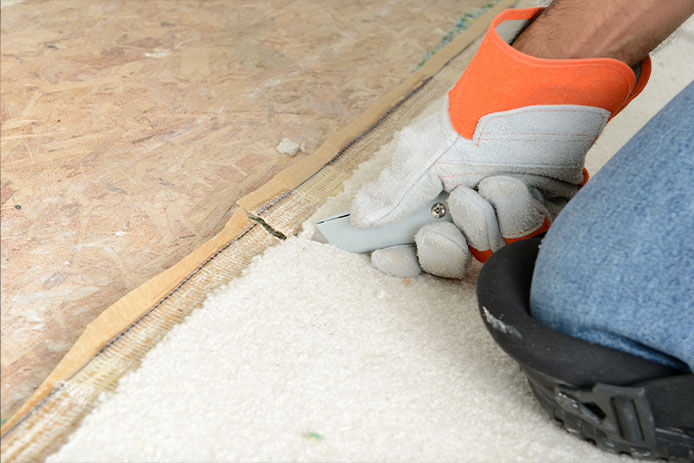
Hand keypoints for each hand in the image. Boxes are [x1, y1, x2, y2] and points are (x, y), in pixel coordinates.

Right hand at [351, 101, 576, 278]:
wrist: (532, 99)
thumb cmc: (474, 123)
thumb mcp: (424, 155)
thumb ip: (393, 191)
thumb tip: (361, 217)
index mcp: (431, 202)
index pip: (407, 248)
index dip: (398, 259)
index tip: (390, 255)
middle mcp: (463, 217)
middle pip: (446, 259)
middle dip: (447, 238)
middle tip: (452, 206)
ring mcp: (501, 221)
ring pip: (486, 250)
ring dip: (485, 214)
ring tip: (492, 180)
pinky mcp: (537, 220)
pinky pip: (525, 240)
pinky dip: (519, 210)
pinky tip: (520, 184)